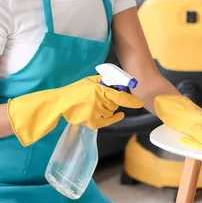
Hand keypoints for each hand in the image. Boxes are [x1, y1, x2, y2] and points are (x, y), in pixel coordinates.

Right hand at [8, 75, 143, 145]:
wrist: (61, 103)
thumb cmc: (76, 90)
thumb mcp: (90, 80)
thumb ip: (104, 80)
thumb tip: (118, 80)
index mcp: (99, 90)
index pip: (120, 96)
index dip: (131, 100)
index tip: (140, 103)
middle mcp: (99, 102)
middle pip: (115, 104)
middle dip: (113, 100)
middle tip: (103, 96)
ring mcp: (96, 113)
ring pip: (111, 112)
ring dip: (109, 108)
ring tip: (96, 103)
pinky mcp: (92, 122)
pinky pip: (108, 121)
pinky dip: (114, 118)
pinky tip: (119, 115)